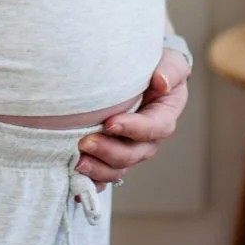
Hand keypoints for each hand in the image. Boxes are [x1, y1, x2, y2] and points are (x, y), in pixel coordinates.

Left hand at [75, 50, 190, 185]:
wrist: (141, 77)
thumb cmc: (157, 69)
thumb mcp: (170, 63)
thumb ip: (170, 70)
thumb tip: (161, 82)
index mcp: (164, 118)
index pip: (152, 128)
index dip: (132, 128)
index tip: (110, 122)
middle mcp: (148, 141)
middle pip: (131, 155)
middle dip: (107, 151)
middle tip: (85, 142)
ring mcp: (130, 152)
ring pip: (116, 170)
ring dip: (97, 169)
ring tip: (76, 162)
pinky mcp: (112, 158)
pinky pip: (103, 177)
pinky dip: (90, 182)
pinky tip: (74, 181)